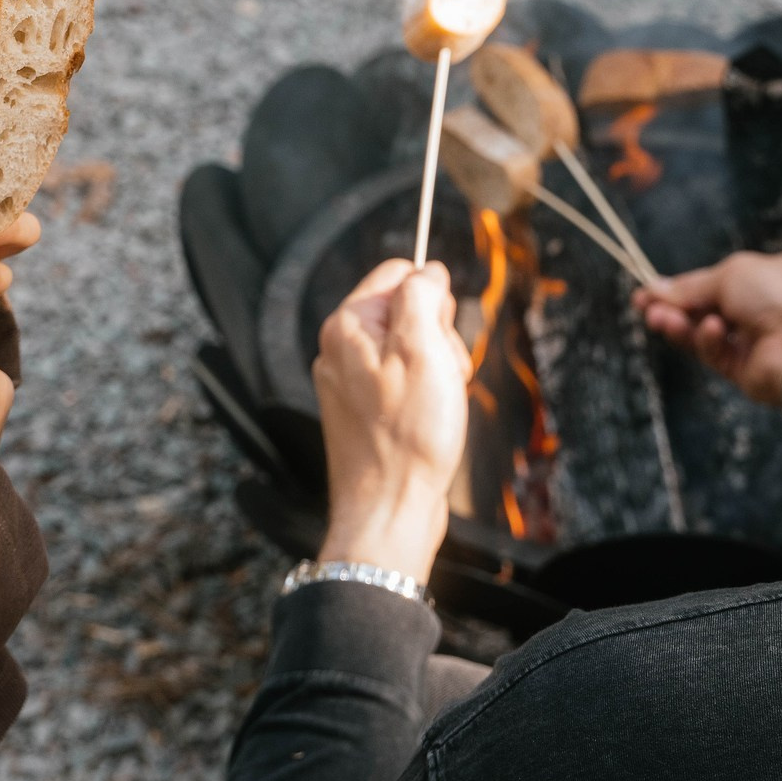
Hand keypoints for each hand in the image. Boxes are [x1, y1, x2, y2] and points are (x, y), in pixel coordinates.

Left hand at [310, 260, 471, 581]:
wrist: (390, 511)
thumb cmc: (408, 435)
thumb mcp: (423, 347)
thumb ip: (421, 295)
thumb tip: (427, 270)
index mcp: (347, 325)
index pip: (398, 273)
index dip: (433, 297)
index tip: (441, 333)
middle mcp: (341, 350)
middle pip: (409, 312)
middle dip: (439, 339)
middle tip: (440, 376)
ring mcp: (352, 383)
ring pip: (414, 350)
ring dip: (438, 371)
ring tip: (438, 405)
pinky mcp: (366, 413)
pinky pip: (408, 384)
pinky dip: (428, 397)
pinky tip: (430, 423)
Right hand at [635, 253, 781, 426]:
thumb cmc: (779, 294)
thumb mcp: (729, 275)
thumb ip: (690, 286)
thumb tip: (655, 288)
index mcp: (761, 279)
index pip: (711, 285)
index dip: (678, 289)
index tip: (644, 293)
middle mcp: (757, 311)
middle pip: (702, 312)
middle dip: (673, 309)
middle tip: (644, 308)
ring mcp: (751, 342)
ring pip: (703, 335)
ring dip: (680, 326)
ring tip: (660, 319)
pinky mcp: (744, 370)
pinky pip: (716, 354)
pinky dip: (709, 341)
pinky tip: (712, 330)